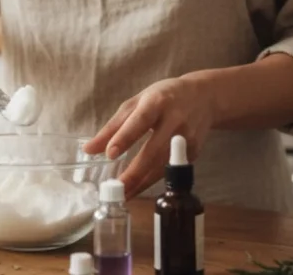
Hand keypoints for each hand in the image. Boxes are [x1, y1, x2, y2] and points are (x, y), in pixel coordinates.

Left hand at [83, 75, 215, 197]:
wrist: (203, 97)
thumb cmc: (162, 97)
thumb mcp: (136, 103)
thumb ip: (113, 127)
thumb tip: (88, 149)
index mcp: (156, 102)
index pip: (139, 121)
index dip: (125, 138)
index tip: (110, 154)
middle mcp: (174, 120)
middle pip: (154, 149)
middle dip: (135, 171)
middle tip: (115, 188)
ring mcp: (187, 137)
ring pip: (164, 165)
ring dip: (143, 182)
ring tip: (123, 195)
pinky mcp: (194, 151)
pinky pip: (171, 169)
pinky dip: (154, 180)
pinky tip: (139, 189)